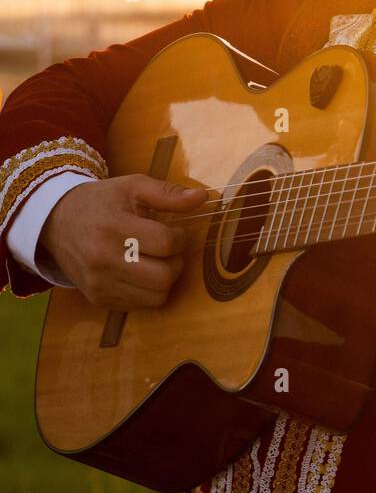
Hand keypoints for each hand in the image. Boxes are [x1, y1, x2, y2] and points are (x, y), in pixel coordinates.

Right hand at [39, 175, 207, 309]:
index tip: (176, 231)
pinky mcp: (98, 299)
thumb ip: (167, 193)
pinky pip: (140, 306)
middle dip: (176, 262)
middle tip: (170, 249)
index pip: (166, 243)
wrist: (56, 222)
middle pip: (163, 276)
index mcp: (113, 228)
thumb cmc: (101, 201)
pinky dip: (148, 291)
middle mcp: (103, 260)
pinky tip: (141, 271)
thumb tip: (201, 198)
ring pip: (155, 297)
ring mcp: (99, 284)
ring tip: (157, 261)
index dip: (181, 238)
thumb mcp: (132, 187)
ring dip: (165, 280)